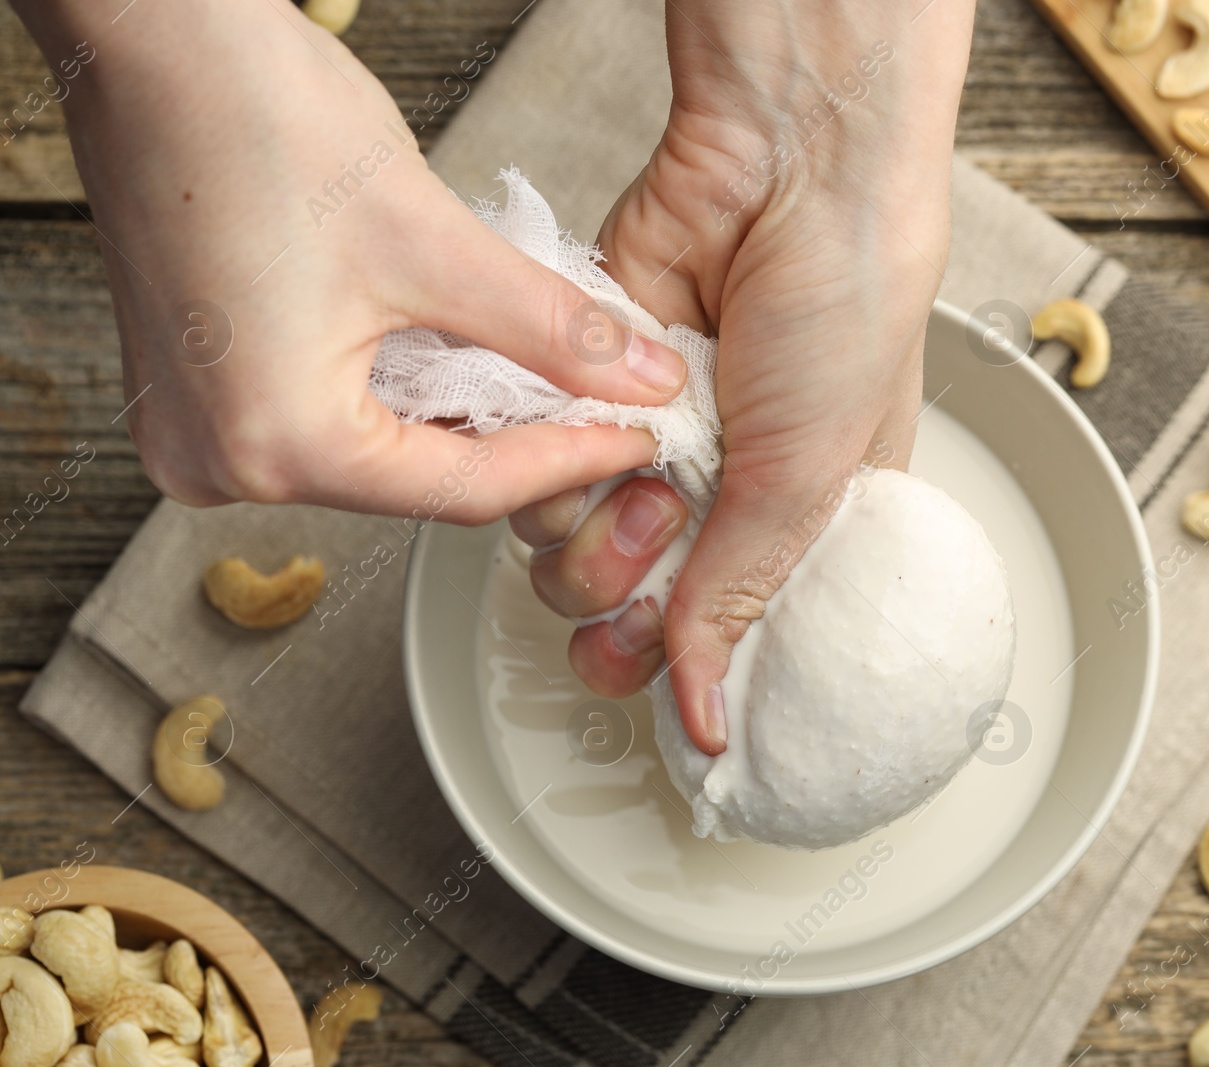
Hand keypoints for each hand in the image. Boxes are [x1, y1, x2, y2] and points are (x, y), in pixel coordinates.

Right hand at [11, 0, 685, 520]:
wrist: (152, 42)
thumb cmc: (250, 122)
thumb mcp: (434, 244)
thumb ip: (552, 329)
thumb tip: (639, 379)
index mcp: (273, 444)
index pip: (463, 487)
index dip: (569, 459)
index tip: (635, 436)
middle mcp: (219, 460)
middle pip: (416, 479)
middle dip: (517, 441)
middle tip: (602, 411)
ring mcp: (197, 427)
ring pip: (373, 451)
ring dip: (460, 417)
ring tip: (545, 383)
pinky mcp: (198, 386)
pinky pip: (324, 416)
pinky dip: (397, 392)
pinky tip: (456, 360)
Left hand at [516, 1, 976, 751]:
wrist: (788, 168)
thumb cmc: (846, 306)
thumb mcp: (810, 475)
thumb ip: (740, 595)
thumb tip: (708, 717)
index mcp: (795, 527)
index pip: (723, 639)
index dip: (688, 667)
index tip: (672, 669)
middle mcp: (716, 496)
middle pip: (627, 614)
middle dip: (626, 599)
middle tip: (655, 536)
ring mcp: (644, 447)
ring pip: (565, 557)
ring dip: (588, 531)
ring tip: (637, 468)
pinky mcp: (583, 394)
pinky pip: (534, 472)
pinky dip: (554, 462)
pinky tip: (600, 425)